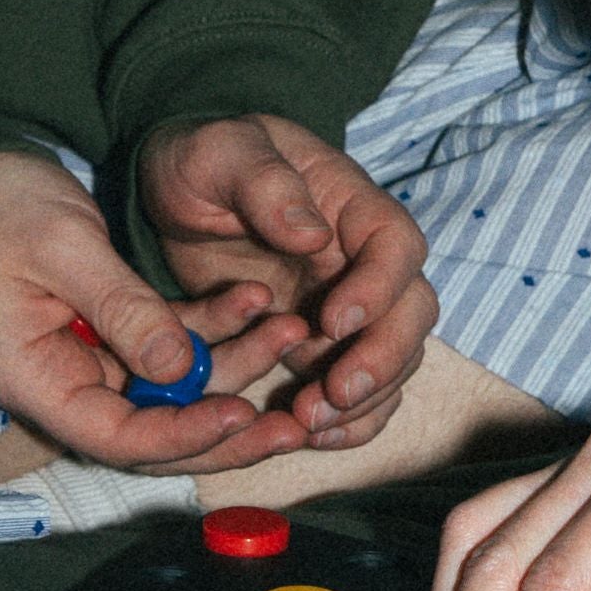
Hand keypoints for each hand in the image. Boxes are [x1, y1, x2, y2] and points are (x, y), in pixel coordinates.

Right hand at [0, 141, 326, 475]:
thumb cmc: (0, 208)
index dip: (181, 436)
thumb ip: (122, 308)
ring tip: (291, 332)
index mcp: (36, 381)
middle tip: (293, 422)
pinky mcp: (117, 332)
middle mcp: (67, 385)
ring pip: (177, 389)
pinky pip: (175, 345)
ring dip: (235, 365)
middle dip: (226, 428)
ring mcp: (96, 362)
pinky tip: (257, 300)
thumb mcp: (63, 248)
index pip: (117, 437)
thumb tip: (179, 370)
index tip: (242, 414)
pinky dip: (216, 326)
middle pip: (156, 432)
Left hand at [132, 112, 435, 450]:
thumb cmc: (203, 162)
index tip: (335, 319)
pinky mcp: (323, 347)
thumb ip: (264, 182)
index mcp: (350, 205)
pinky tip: (310, 437)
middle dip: (383, 359)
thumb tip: (311, 232)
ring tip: (308, 423)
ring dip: (365, 400)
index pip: (397, 245)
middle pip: (412, 312)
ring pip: (394, 361)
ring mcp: (350, 308)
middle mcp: (363, 261)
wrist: (179, 195)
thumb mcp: (219, 153)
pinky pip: (358, 392)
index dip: (380, 287)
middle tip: (334, 393)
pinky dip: (348, 421)